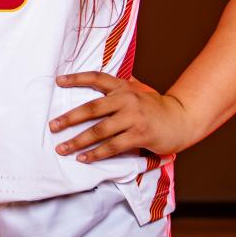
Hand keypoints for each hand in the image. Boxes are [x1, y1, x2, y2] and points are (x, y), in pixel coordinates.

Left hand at [49, 72, 192, 162]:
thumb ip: (121, 87)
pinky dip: (96, 154)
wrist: (182, 120)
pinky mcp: (140, 135)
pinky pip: (113, 146)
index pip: (97, 78)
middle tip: (53, 126)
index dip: (77, 78)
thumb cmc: (156, 107)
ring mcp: (133, 118)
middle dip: (69, 118)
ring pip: (99, 130)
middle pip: (92, 108)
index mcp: (124, 87)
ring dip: (78, 141)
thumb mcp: (139, 90)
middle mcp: (127, 99)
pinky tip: (84, 158)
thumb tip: (99, 83)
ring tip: (62, 148)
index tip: (58, 81)